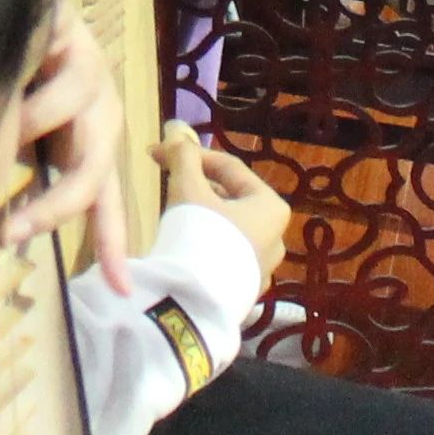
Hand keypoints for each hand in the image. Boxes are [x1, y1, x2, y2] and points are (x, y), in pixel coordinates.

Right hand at [0, 6, 122, 263]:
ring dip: (21, 125)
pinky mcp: (67, 28)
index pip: (105, 200)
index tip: (121, 291)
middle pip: (90, 172)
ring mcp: (87, 67)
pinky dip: (12, 70)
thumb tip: (0, 226)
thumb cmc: (22, 76)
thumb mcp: (27, 133)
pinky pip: (38, 60)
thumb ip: (24, 168)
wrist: (17, 0)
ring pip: (59, 112)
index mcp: (96, 138)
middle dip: (50, 207)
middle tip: (9, 233)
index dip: (112, 246)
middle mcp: (101, 108)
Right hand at [162, 122, 294, 291]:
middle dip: (197, 184)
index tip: (158, 153)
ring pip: (227, 227)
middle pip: (231, 197)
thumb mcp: (188, 189)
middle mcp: (276, 237)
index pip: (229, 168)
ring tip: (172, 210)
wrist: (195, 304)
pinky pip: (223, 253)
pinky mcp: (242, 290)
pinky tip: (181, 242)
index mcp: (272, 207)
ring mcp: (261, 268)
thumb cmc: (200, 237)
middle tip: (166, 179)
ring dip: (200, 212)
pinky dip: (204, 241)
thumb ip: (183, 156)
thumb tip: (177, 130)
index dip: (190, 154)